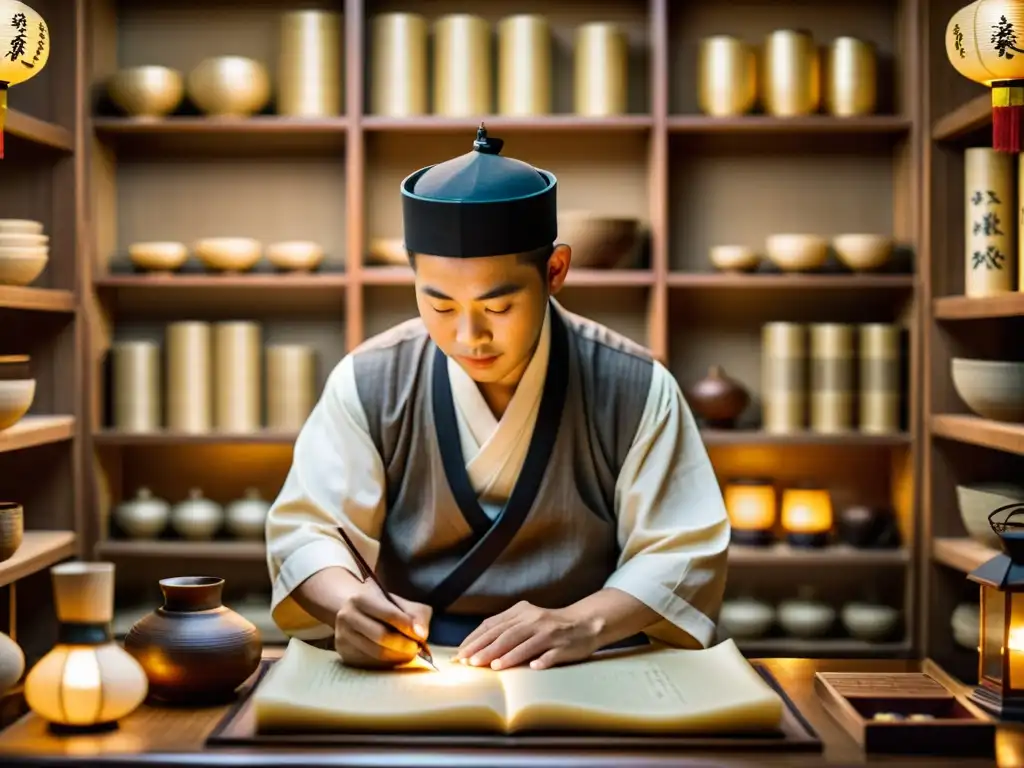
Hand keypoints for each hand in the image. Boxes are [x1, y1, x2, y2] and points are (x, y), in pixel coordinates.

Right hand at [334, 581, 432, 668]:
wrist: (355, 613)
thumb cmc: (383, 608)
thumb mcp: (401, 604)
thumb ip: (416, 615)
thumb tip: (421, 634)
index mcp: (361, 599)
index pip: (388, 614)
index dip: (407, 626)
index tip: (421, 635)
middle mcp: (347, 617)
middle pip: (381, 636)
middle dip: (403, 645)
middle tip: (416, 648)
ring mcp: (342, 637)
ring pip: (376, 653)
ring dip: (398, 656)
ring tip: (408, 653)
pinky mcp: (344, 654)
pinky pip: (370, 663)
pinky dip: (387, 663)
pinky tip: (395, 657)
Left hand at [456, 601, 600, 670]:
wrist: (584, 622)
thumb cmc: (549, 625)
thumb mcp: (526, 620)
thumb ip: (505, 629)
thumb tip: (476, 647)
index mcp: (521, 612)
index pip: (493, 625)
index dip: (476, 639)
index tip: (461, 653)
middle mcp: (534, 620)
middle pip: (506, 634)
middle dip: (486, 648)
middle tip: (469, 662)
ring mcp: (550, 633)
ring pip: (526, 643)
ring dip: (508, 655)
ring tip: (493, 666)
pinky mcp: (564, 646)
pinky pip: (551, 654)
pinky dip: (542, 660)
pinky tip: (532, 668)